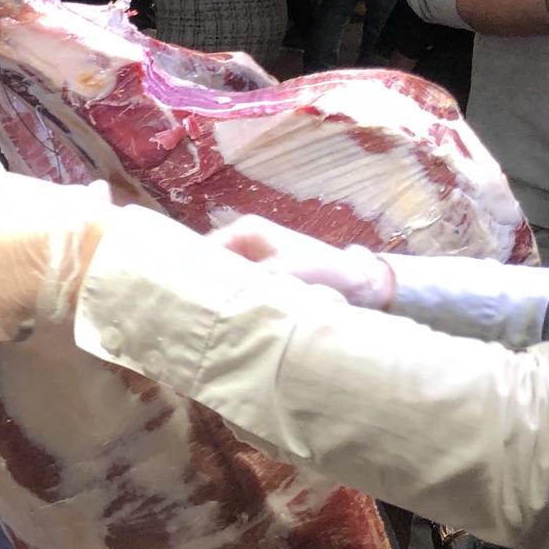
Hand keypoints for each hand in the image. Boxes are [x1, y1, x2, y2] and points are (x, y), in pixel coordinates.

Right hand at [210, 218, 395, 309]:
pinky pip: (237, 286)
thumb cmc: (323, 271)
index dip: (192, 277)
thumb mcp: (280, 276)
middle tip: (197, 315)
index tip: (187, 303)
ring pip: (223, 277)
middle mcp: (243, 238)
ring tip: (212, 319)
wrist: (360, 282)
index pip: (203, 251)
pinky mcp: (261, 272)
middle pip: (210, 265)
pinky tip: (230, 318)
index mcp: (245, 229)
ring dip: (221, 296)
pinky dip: (234, 300)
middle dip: (205, 288)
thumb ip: (244, 282)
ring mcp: (252, 256)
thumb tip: (210, 299)